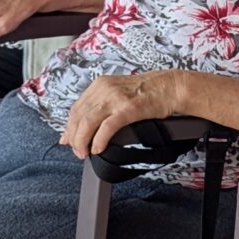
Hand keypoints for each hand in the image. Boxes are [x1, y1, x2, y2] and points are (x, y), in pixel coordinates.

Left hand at [59, 68, 187, 158]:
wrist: (171, 87)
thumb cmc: (148, 92)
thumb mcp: (118, 92)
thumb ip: (100, 106)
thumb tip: (82, 127)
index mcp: (100, 85)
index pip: (75, 109)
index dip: (69, 128)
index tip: (67, 141)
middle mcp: (104, 89)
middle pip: (78, 117)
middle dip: (74, 138)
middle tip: (78, 152)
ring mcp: (116, 98)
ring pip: (87, 123)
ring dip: (82, 142)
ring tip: (85, 153)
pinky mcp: (128, 109)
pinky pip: (106, 128)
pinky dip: (99, 141)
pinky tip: (98, 149)